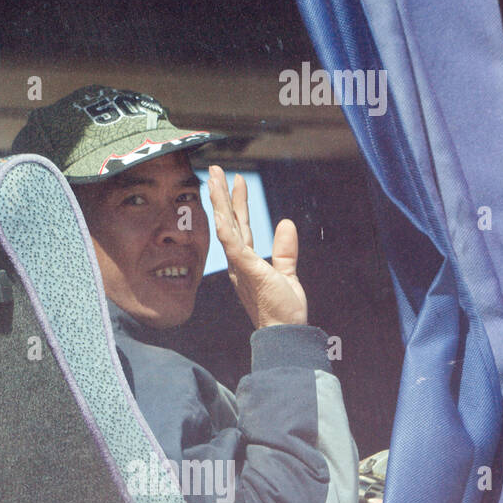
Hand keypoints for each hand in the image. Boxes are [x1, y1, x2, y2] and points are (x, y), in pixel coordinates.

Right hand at [207, 165, 306, 328]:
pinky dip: (226, 227)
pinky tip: (221, 211)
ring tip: (215, 178)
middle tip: (216, 170)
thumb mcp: (287, 273)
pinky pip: (233, 244)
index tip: (236, 181)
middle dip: (222, 194)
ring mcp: (239, 264)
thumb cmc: (284, 310)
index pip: (240, 226)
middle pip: (228, 221)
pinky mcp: (246, 269)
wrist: (284, 333)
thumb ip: (285, 250)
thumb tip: (285, 223)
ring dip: (220, 202)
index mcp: (246, 261)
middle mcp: (237, 261)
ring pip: (226, 227)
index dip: (237, 203)